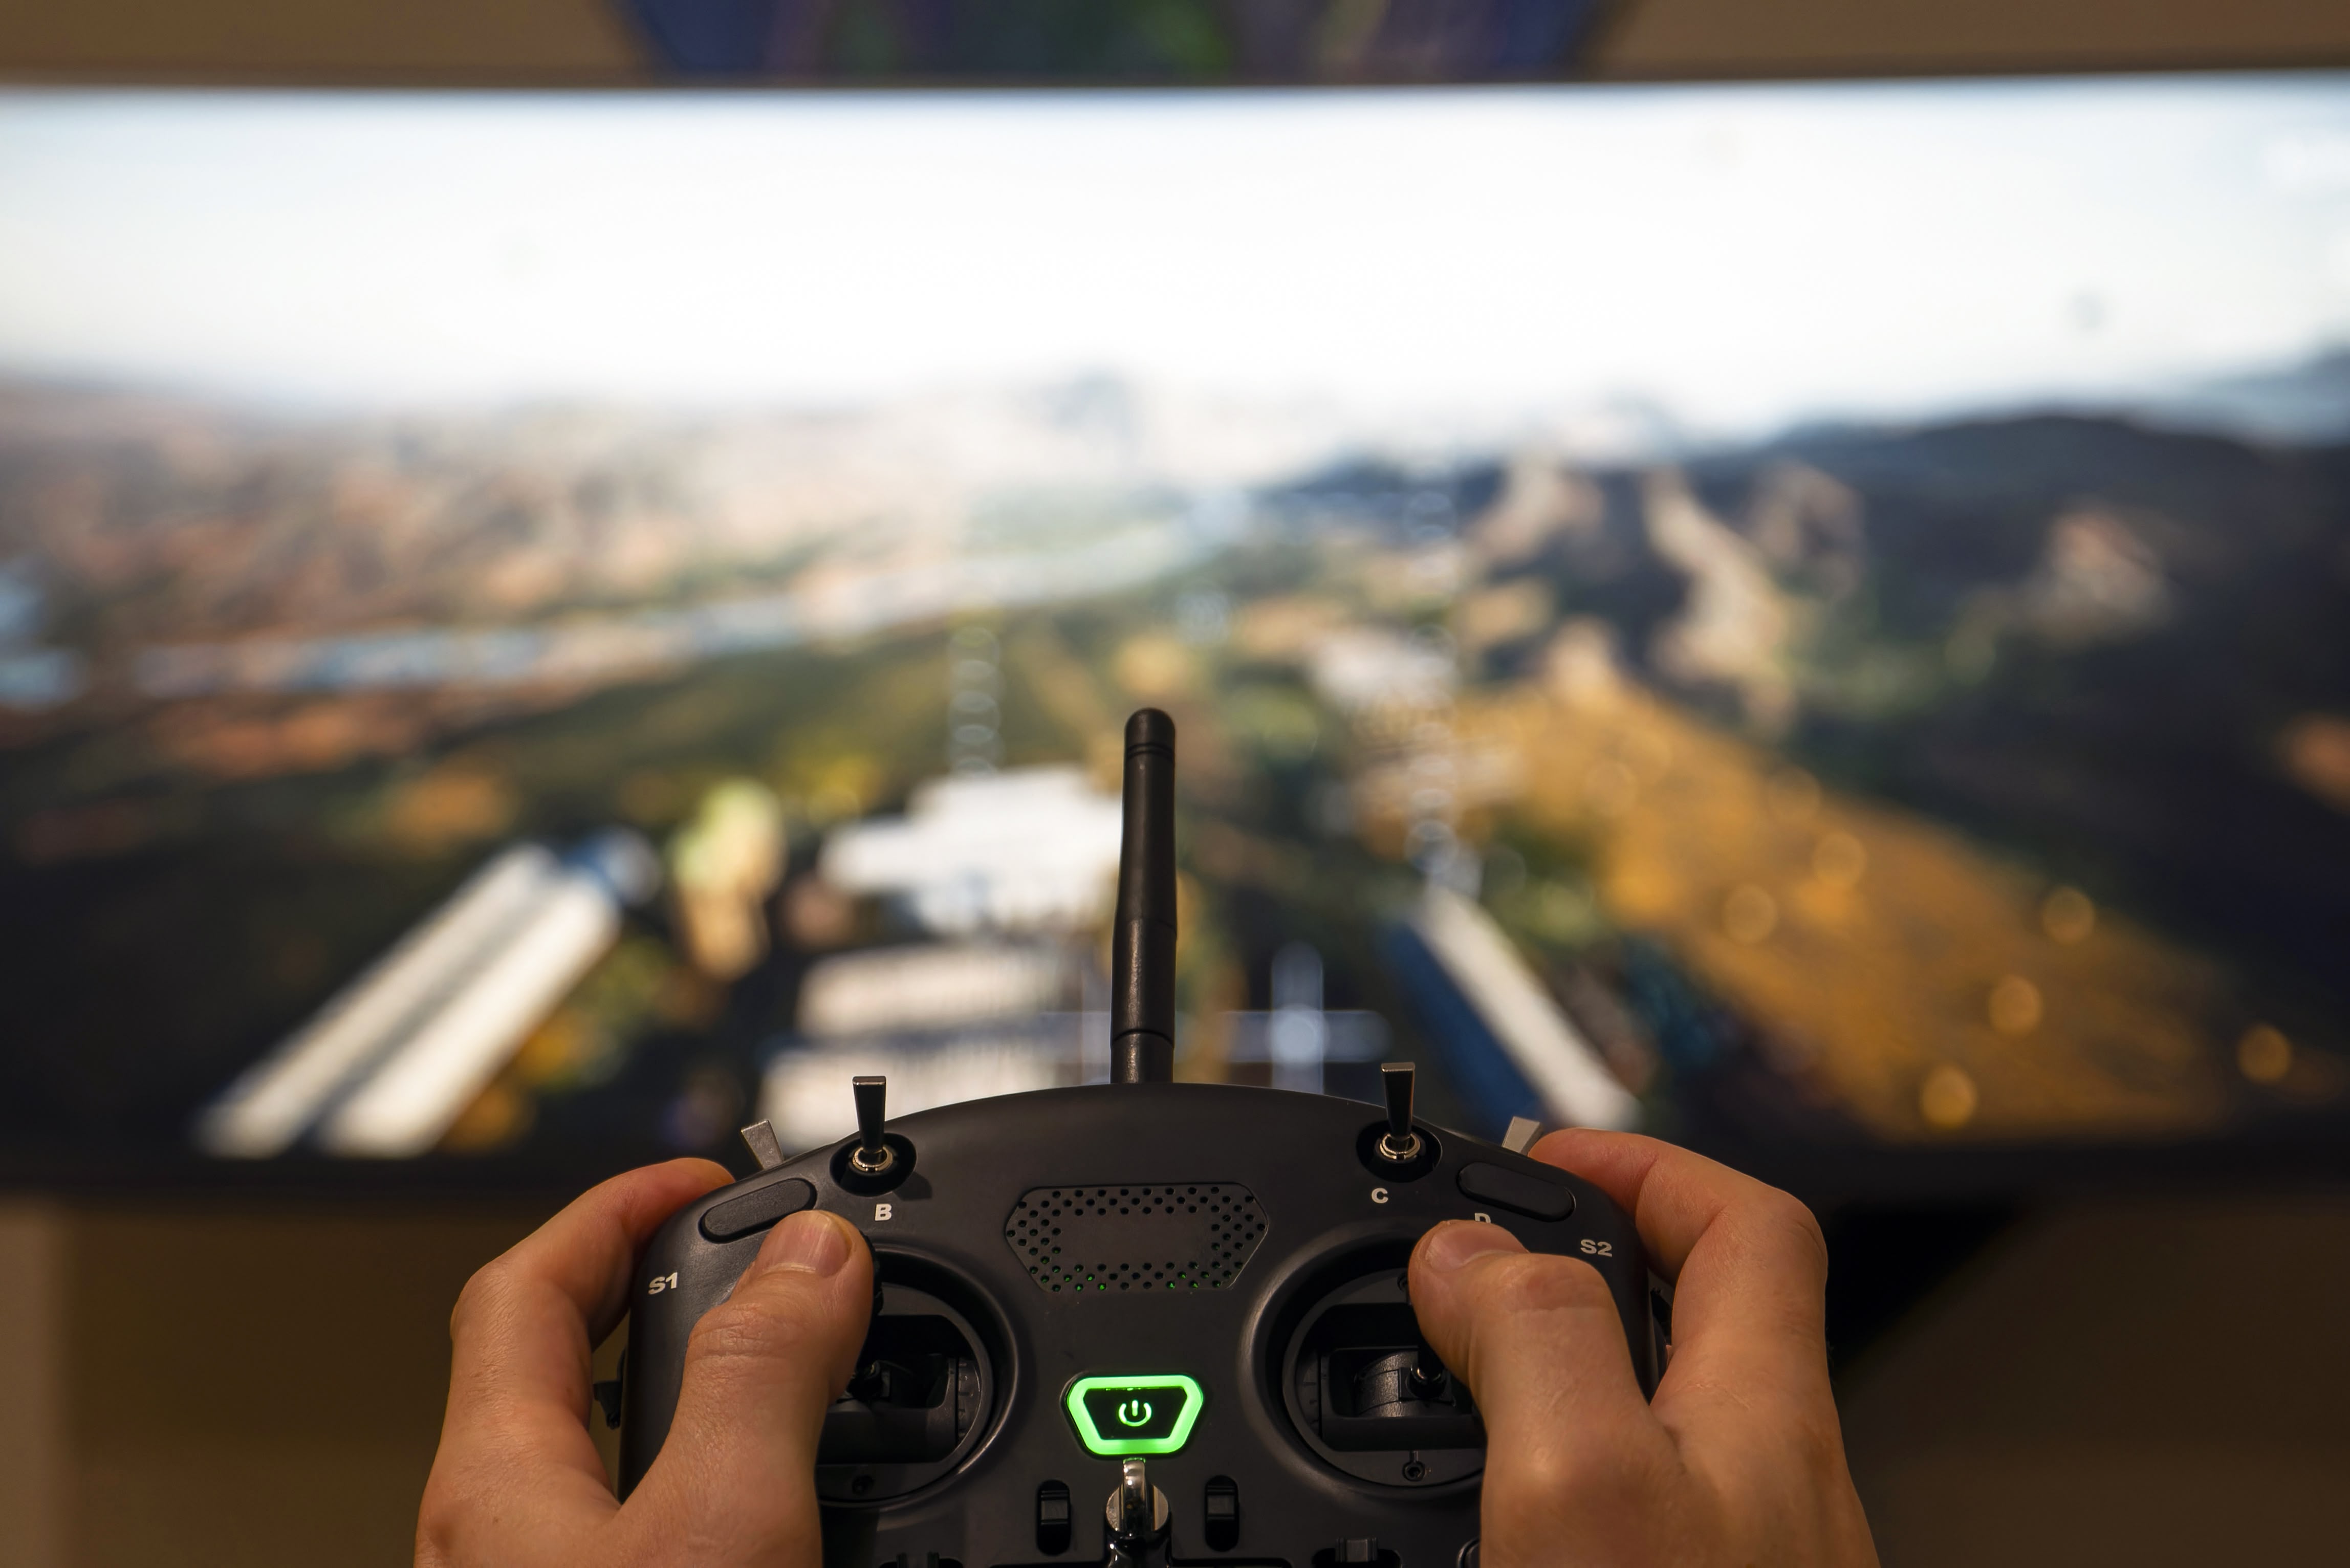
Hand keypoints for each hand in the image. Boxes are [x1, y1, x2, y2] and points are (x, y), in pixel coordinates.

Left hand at [417, 1159, 873, 1567]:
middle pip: (553, 1364)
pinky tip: (761, 1506)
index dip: (618, 1208)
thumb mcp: (722, 1524)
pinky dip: (703, 1480)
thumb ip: (763, 1377)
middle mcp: (496, 1538)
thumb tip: (809, 1254)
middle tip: (742, 1257)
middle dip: (651, 1287)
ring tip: (771, 1372)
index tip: (704, 1179)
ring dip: (682, 1391)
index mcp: (497, 1483)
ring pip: (594, 1455)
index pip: (524, 1287)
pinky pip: (632, 1525)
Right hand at [1408, 1131, 1878, 1566]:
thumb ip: (1533, 1339)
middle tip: (1480, 1266)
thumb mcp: (1582, 1479)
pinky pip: (1634, 1499)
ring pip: (1658, 1413)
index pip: (1748, 1223)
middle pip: (1699, 1312)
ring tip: (1462, 1381)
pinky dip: (1556, 1475)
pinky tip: (1495, 1509)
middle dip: (1583, 1261)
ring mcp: (1743, 1548)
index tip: (1545, 1158)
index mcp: (1764, 1411)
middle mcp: (1772, 1479)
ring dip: (1557, 1375)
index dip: (1647, 1165)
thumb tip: (1469, 1250)